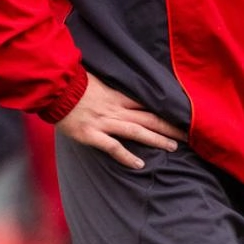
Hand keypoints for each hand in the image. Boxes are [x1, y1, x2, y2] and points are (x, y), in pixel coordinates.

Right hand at [58, 72, 184, 170]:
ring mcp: (104, 123)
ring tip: (173, 148)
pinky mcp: (91, 135)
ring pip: (137, 131)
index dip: (166, 110)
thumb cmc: (72, 83)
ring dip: (157, 140)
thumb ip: (111, 86)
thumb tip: (121, 89)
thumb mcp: (96, 79)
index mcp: (117, 95)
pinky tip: (139, 165)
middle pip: (149, 117)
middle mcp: (115, 109)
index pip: (148, 102)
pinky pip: (113, 147)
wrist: (54, 90)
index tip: (181, 115)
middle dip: (170, 126)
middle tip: (189, 134)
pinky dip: (127, 156)